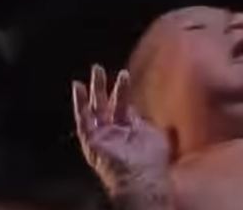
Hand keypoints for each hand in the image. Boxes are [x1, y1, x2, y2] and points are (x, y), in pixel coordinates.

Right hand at [72, 65, 169, 194]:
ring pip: (95, 108)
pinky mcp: (92, 141)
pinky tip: (78, 87)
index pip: (122, 105)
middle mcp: (114, 132)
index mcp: (129, 129)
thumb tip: (164, 115)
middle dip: (103, 86)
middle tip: (98, 68)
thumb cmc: (154, 160)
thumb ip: (157, 123)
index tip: (123, 74)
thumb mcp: (158, 134)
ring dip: (94, 89)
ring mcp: (103, 136)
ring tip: (94, 70)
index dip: (121, 91)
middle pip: (106, 104)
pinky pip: (83, 120)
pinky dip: (80, 104)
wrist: (143, 176)